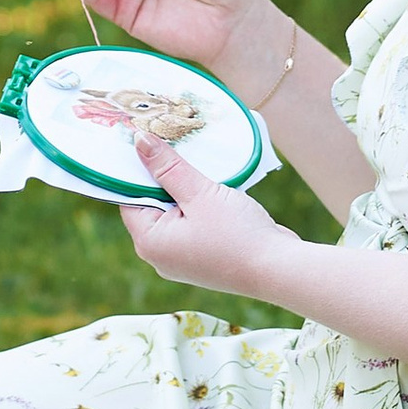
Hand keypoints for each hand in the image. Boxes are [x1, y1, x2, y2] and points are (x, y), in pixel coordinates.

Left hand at [119, 142, 300, 300]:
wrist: (279, 269)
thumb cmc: (236, 235)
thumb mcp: (199, 193)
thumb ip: (168, 167)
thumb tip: (139, 141)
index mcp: (150, 243)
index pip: (129, 198)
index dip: (136, 169)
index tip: (145, 140)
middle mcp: (162, 254)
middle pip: (152, 204)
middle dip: (164, 176)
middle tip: (174, 143)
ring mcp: (183, 257)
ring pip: (176, 211)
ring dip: (186, 188)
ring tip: (198, 164)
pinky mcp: (204, 255)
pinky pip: (193, 222)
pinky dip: (200, 204)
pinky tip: (215, 188)